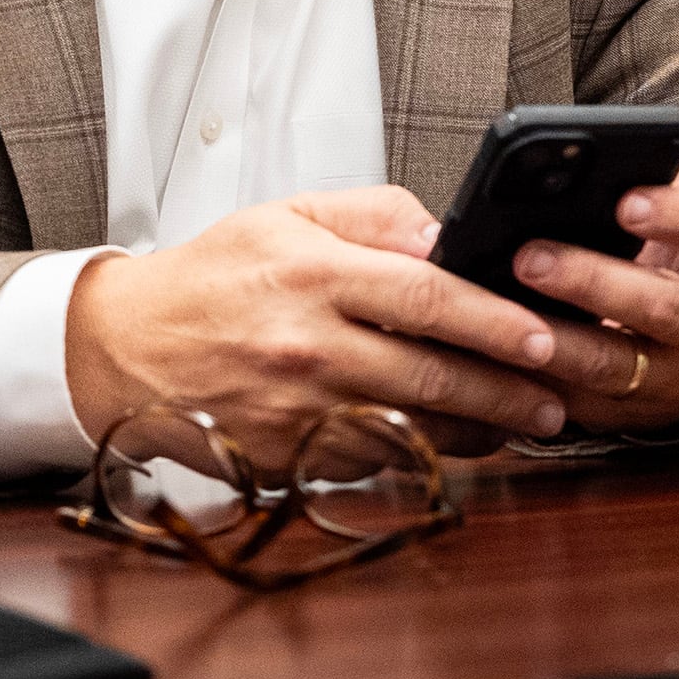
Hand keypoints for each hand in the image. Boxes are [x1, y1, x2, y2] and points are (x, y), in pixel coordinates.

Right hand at [66, 186, 572, 469]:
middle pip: (433, 376)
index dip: (495, 321)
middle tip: (556, 397)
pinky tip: (452, 443)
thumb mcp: (289, 215)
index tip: (545, 335)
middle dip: (509, 391)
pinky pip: (369, 462)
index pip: (427, 297)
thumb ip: (378, 216)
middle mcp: (307, 348)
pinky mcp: (284, 460)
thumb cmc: (216, 277)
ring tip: (524, 422)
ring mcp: (295, 412)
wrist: (122, 348)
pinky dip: (417, 454)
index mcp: (314, 276)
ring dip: (478, 433)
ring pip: (412, 431)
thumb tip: (448, 237)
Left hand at [506, 166, 678, 432]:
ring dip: (555, 340)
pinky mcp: (643, 417)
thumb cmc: (673, 250)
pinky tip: (496, 359)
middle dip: (592, 281)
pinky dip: (535, 383)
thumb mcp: (677, 212)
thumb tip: (580, 165)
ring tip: (501, 315)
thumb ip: (647, 184)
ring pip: (618, 367)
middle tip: (529, 256)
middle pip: (664, 308)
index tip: (624, 200)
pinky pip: (582, 406)